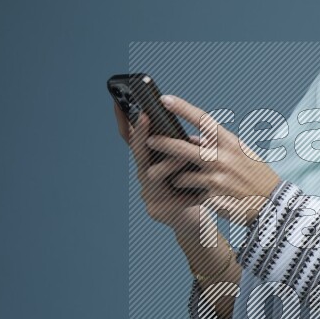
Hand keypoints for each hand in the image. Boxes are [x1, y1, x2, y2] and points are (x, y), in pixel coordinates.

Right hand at [112, 98, 209, 235]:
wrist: (193, 217)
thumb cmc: (191, 184)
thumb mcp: (187, 162)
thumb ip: (184, 147)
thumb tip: (192, 130)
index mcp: (150, 159)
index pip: (132, 137)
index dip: (123, 121)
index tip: (117, 101)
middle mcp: (144, 173)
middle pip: (137, 151)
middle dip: (141, 132)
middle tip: (145, 116)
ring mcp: (147, 192)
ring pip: (153, 174)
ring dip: (169, 163)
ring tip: (185, 158)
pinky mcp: (156, 210)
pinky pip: (170, 198)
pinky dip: (188, 194)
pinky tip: (201, 193)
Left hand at [142, 93, 282, 225]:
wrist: (272, 203)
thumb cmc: (256, 175)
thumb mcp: (241, 153)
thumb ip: (217, 144)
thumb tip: (193, 137)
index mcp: (230, 142)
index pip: (203, 119)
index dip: (182, 108)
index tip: (164, 99)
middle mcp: (222, 157)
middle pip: (183, 147)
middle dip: (162, 143)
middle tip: (149, 140)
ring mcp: (217, 178)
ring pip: (182, 175)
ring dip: (177, 177)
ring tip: (180, 180)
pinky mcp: (213, 197)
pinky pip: (192, 193)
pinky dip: (190, 193)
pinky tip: (197, 195)